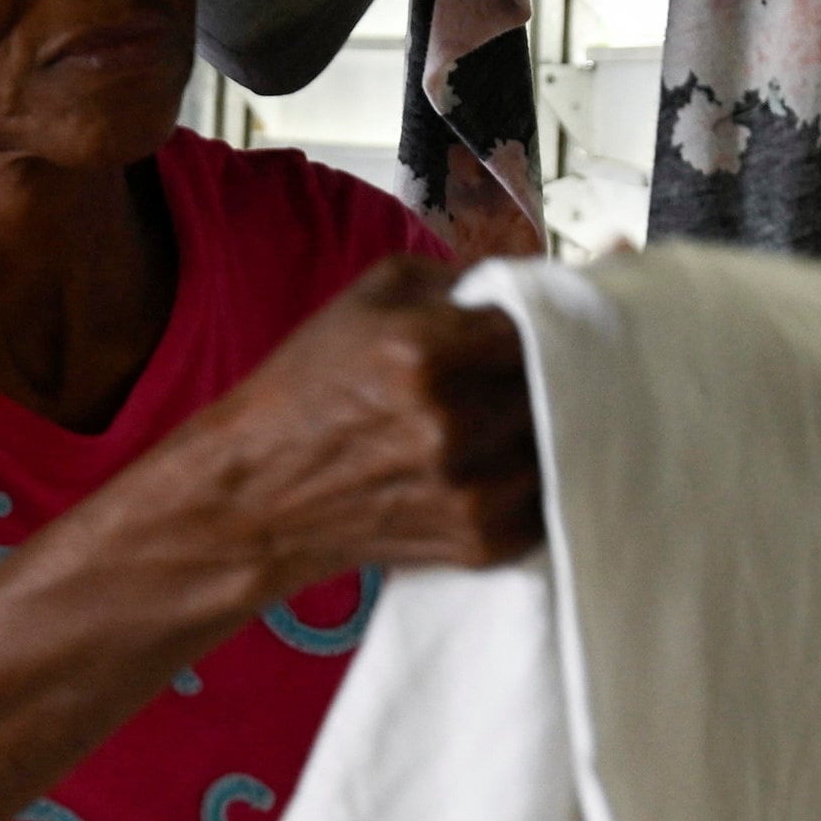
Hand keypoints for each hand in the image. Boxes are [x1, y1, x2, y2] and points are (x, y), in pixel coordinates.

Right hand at [155, 257, 541, 599]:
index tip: (547, 324)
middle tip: (544, 368)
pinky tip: (513, 463)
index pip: (537, 325)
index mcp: (422, 353)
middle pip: (558, 385)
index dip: (548, 322)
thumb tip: (534, 284)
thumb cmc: (311, 385)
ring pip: (563, 444)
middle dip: (554, 374)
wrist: (258, 494)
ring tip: (527, 416)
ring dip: (554, 429)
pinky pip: (551, 501)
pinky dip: (543, 481)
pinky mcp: (480, 542)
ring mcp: (468, 490)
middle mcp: (450, 424)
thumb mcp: (368, 297)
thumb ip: (457, 279)